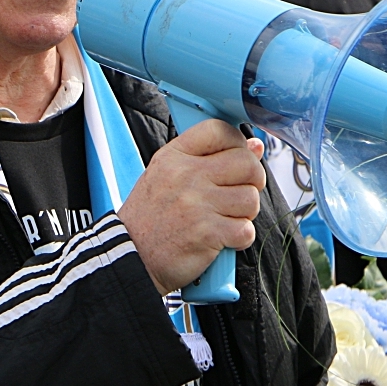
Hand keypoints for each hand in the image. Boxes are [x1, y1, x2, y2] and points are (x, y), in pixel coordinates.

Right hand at [118, 119, 264, 295]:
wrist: (132, 254)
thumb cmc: (151, 216)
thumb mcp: (166, 175)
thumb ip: (208, 158)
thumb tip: (254, 146)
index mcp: (174, 157)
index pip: (219, 130)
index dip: (237, 143)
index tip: (235, 159)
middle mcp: (186, 176)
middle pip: (246, 163)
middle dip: (252, 180)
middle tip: (237, 193)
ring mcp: (197, 204)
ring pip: (251, 198)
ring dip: (244, 213)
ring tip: (224, 218)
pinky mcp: (208, 233)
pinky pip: (246, 230)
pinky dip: (239, 238)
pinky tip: (222, 238)